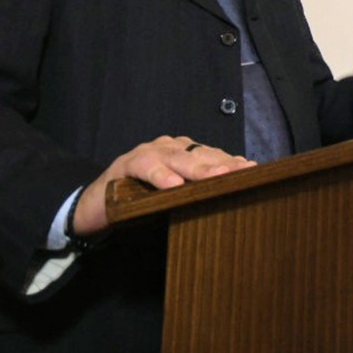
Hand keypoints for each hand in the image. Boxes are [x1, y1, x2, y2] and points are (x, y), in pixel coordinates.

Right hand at [72, 136, 253, 237]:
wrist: (97, 206)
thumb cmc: (143, 201)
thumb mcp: (175, 196)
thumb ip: (198, 190)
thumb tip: (237, 194)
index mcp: (184, 152)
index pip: (214, 155)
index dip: (232, 163)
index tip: (255, 170)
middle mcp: (169, 146)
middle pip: (200, 154)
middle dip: (223, 164)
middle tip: (244, 173)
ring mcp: (147, 152)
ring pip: (176, 158)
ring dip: (197, 168)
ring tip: (217, 177)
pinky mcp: (125, 164)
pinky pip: (145, 167)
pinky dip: (160, 175)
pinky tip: (173, 185)